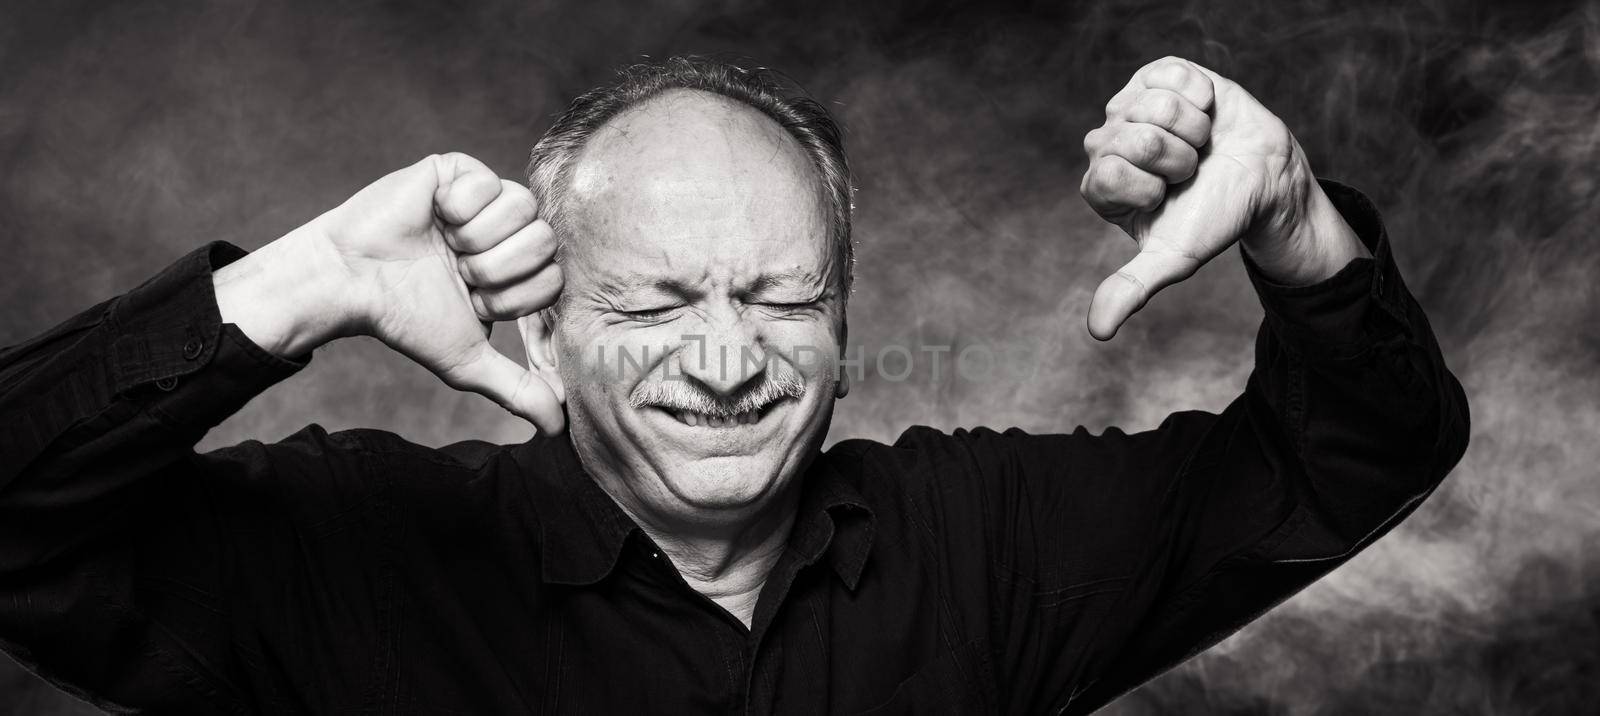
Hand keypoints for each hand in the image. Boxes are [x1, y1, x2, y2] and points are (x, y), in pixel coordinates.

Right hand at [217, 153, 565, 432]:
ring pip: (523, 209)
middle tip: (458, 271)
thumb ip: (517, 389)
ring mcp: (487, 197)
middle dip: (496, 269)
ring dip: (476, 239)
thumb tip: (559, 431)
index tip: (474, 300)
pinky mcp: (461, 170)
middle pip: (544, 242)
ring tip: (444, 244)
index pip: (553, 278)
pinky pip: (488, 183)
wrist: (352, 280)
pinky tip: (433, 214)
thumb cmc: (404, 317)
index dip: (512, 297)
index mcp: (517, 270)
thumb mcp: (468, 360)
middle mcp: (509, 232)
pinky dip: (456, 209)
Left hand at [1079, 56, 1367, 339]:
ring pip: (1156, 105)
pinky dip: (1200, 96)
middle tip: (1190, 170)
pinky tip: (1205, 113)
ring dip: (1193, 130)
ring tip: (1200, 144)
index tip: (1169, 196)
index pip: (1107, 174)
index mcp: (1101, 185)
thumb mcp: (1174, 258)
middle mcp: (1109, 143)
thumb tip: (1098, 331)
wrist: (1264, 180)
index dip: (1151, 185)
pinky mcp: (1160, 76)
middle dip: (1177, 159)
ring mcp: (1132, 105)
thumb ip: (1131, 289)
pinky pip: (1172, 75)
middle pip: (1133, 137)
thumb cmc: (1215, 217)